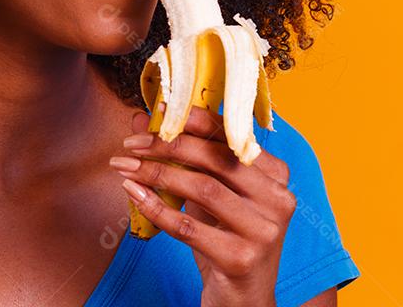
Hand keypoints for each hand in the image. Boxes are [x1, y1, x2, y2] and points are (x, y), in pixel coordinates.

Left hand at [110, 106, 295, 306]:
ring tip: (125, 167)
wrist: (243, 299)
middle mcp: (278, 199)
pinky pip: (188, 226)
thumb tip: (142, 121)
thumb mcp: (210, 195)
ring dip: (155, 174)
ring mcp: (263, 231)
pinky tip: (134, 194)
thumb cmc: (225, 238)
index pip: (230, 135)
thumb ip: (184, 158)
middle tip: (131, 145)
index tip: (157, 113)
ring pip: (201, 189)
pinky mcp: (241, 258)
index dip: (191, 121)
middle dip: (167, 146)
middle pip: (215, 159)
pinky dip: (156, 208)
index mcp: (276, 175)